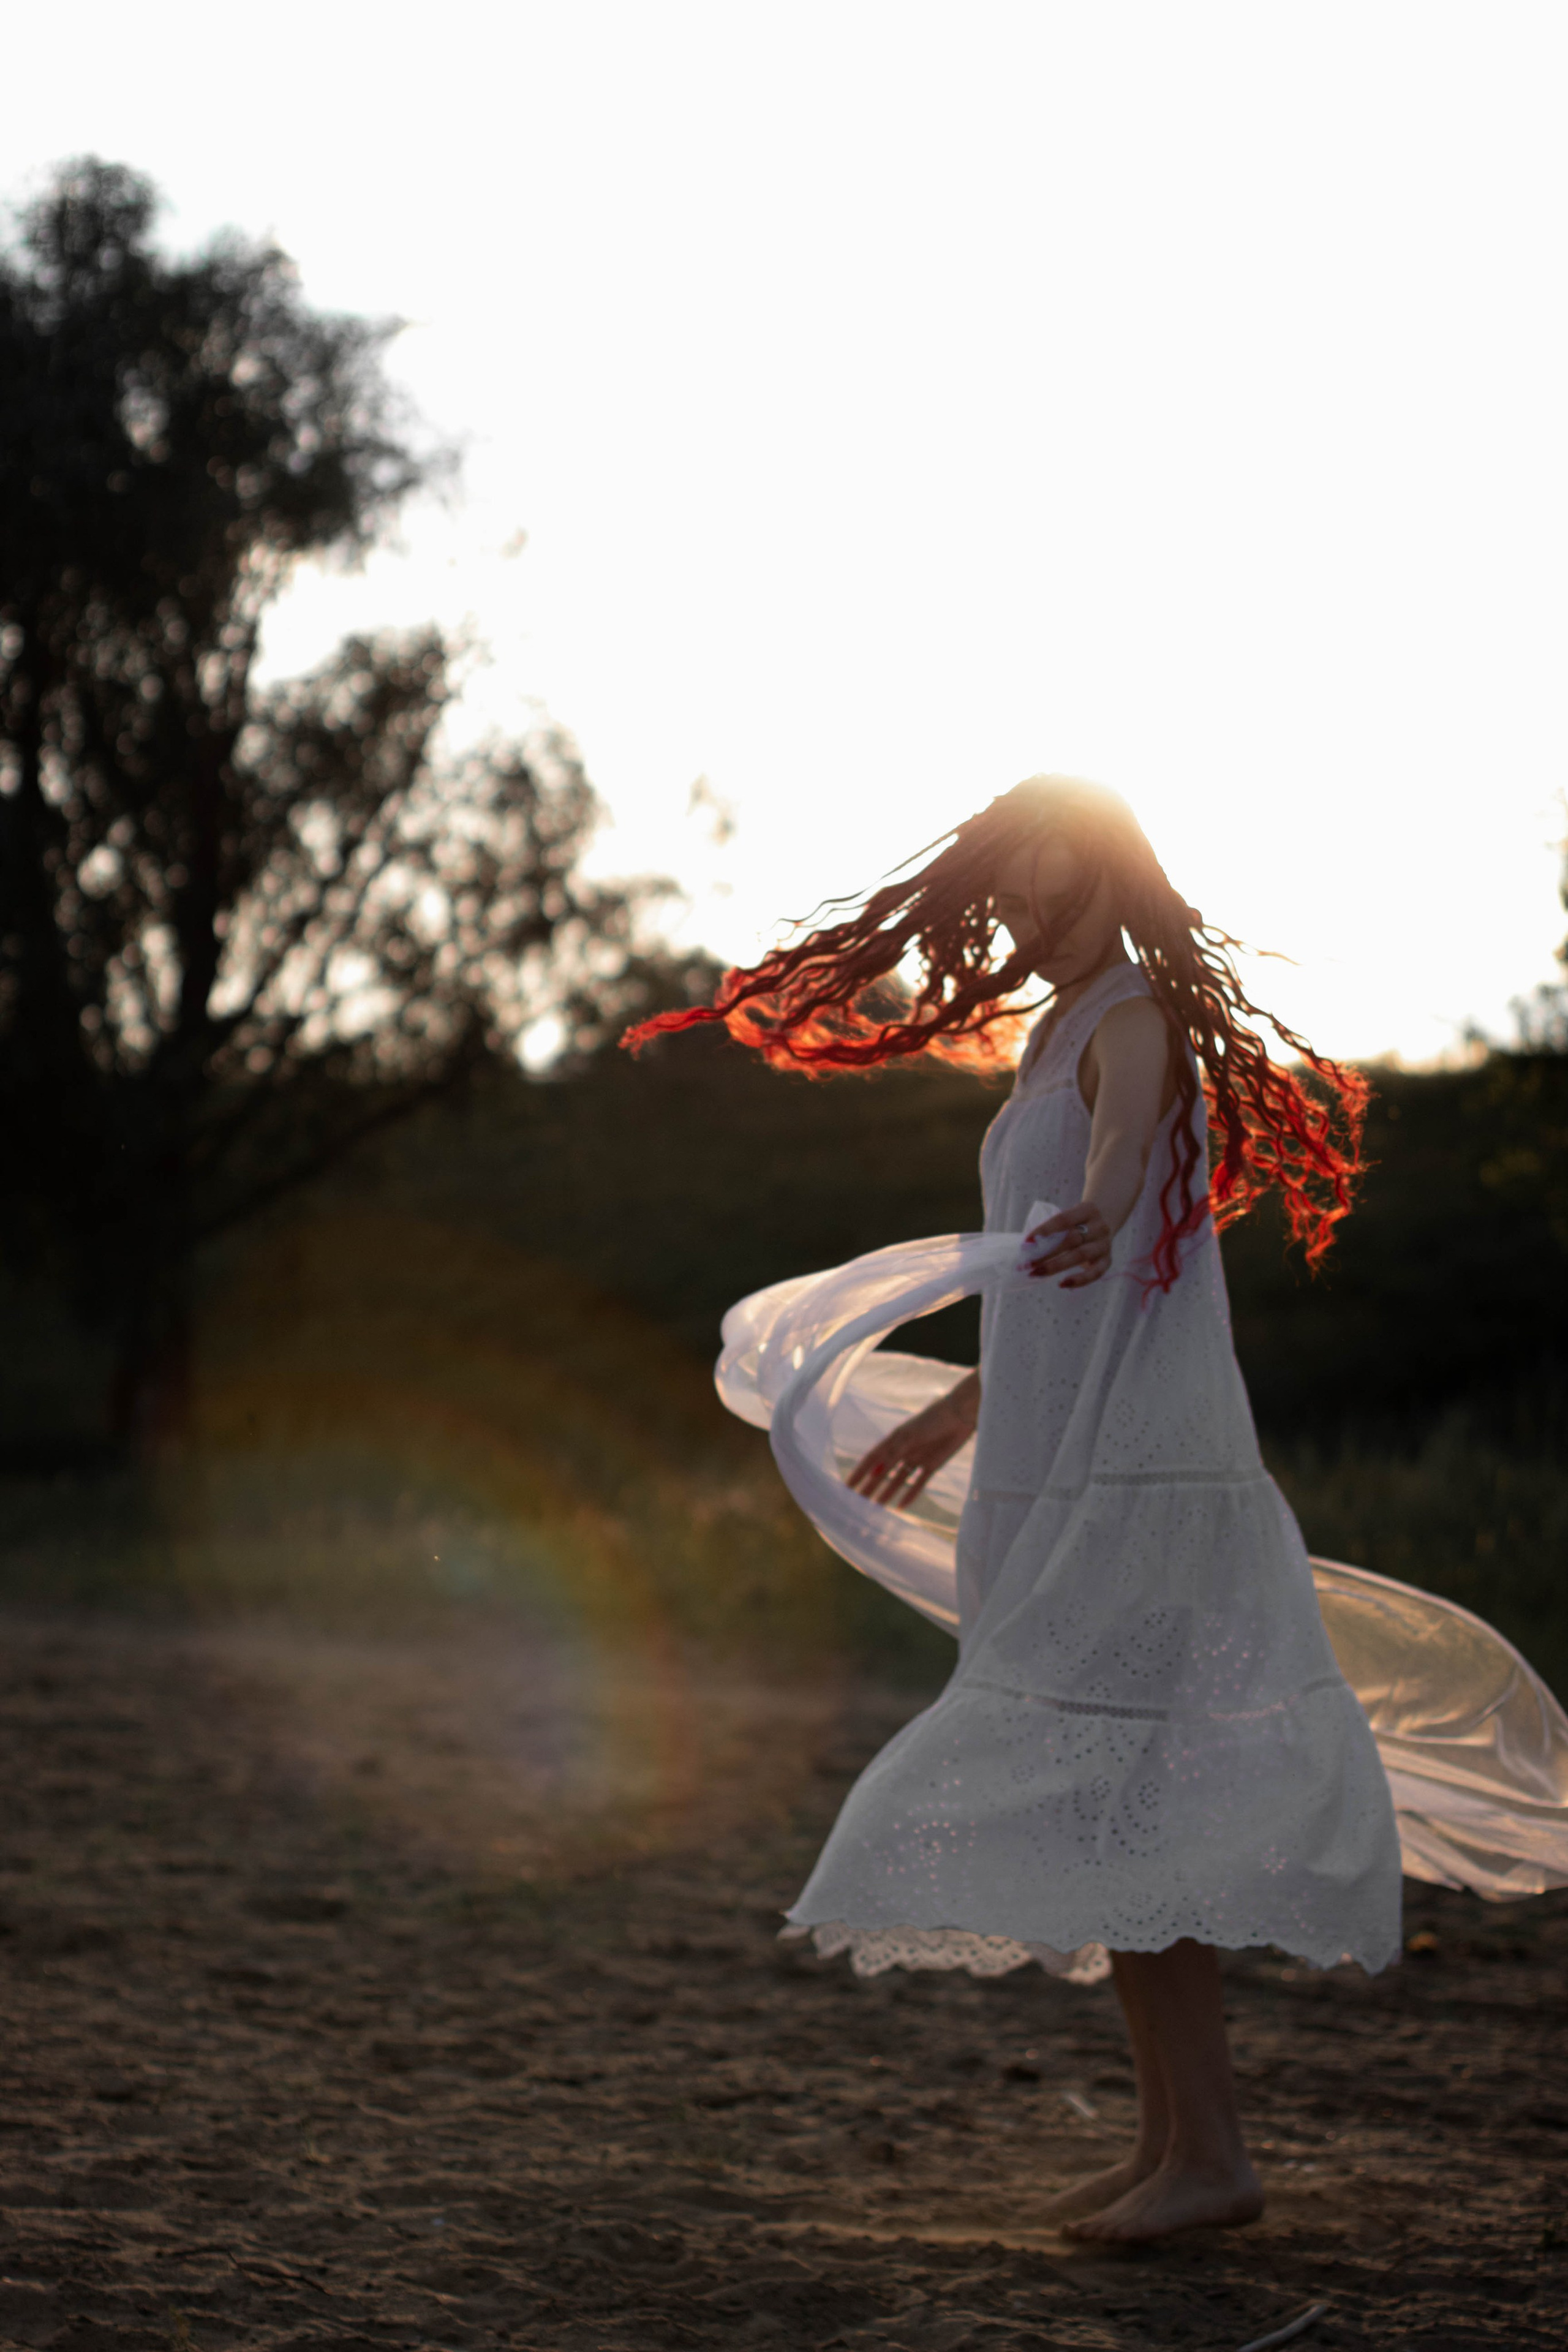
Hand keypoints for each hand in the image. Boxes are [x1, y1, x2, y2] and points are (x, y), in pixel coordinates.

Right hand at [847, 1377, 978, 1509]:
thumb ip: (892, 1454)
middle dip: (870, 1487)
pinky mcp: (932, 1465)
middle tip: (859, 1503)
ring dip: (887, 1493)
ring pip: (898, 1479)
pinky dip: (910, 1494)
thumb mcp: (908, 1437)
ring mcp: (917, 1458)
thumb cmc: (931, 1422)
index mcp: (893, 1440)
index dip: (859, 1473)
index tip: (847, 1487)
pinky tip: (901, 1506)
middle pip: (883, 1472)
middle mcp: (902, 1450)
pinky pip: (918, 1483)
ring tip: (876, 1507)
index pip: (871, 1459)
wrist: (960, 1416)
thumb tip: (874, 1472)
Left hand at [1023, 1199, 1111, 1288]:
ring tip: (1037, 1273)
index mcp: (1088, 1210)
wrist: (1107, 1220)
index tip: (1027, 1242)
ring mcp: (1104, 1244)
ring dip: (1056, 1266)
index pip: (1063, 1219)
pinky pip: (1095, 1273)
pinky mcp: (1108, 1260)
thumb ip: (1056, 1229)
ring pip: (1080, 1255)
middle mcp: (1099, 1227)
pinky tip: (1062, 1284)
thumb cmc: (1079, 1221)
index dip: (1045, 1230)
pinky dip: (1079, 1280)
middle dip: (1047, 1253)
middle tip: (1027, 1264)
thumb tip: (1029, 1247)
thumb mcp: (1071, 1216)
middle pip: (1071, 1239)